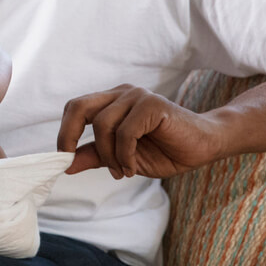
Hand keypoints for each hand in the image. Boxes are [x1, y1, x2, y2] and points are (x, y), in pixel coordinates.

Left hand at [56, 84, 224, 178]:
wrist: (203, 147)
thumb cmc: (163, 150)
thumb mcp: (120, 158)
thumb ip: (94, 156)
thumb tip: (65, 164)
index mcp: (111, 102)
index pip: (75, 108)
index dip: (64, 132)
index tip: (63, 159)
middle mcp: (121, 94)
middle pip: (78, 107)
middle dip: (69, 136)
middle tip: (71, 161)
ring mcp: (137, 96)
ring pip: (102, 125)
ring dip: (108, 156)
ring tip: (121, 170)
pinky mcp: (152, 105)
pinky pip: (125, 132)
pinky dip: (124, 155)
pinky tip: (132, 168)